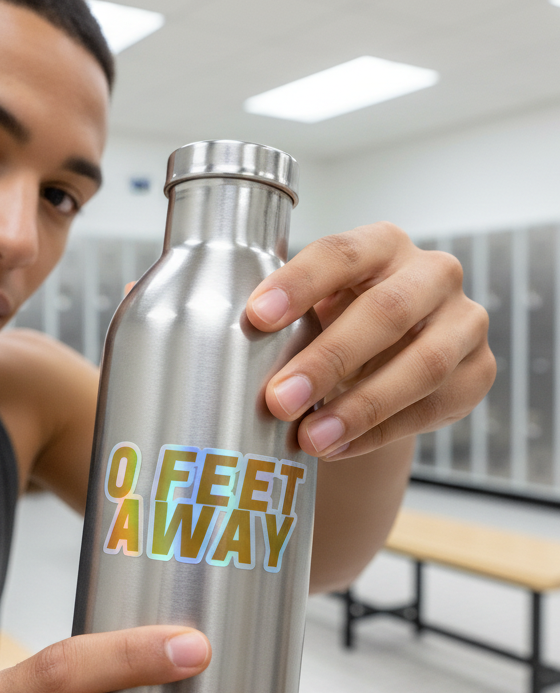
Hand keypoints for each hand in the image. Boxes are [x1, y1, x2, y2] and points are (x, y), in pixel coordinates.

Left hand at [246, 222, 495, 459]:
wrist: (396, 352)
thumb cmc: (341, 318)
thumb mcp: (317, 302)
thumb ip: (282, 312)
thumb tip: (214, 345)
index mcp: (382, 244)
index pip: (340, 253)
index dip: (298, 284)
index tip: (256, 317)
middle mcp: (431, 274)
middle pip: (385, 312)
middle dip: (328, 360)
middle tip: (279, 400)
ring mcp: (463, 322)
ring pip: (419, 365)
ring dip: (359, 408)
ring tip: (310, 439)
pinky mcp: (478, 371)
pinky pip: (431, 407)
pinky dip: (379, 433)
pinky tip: (337, 447)